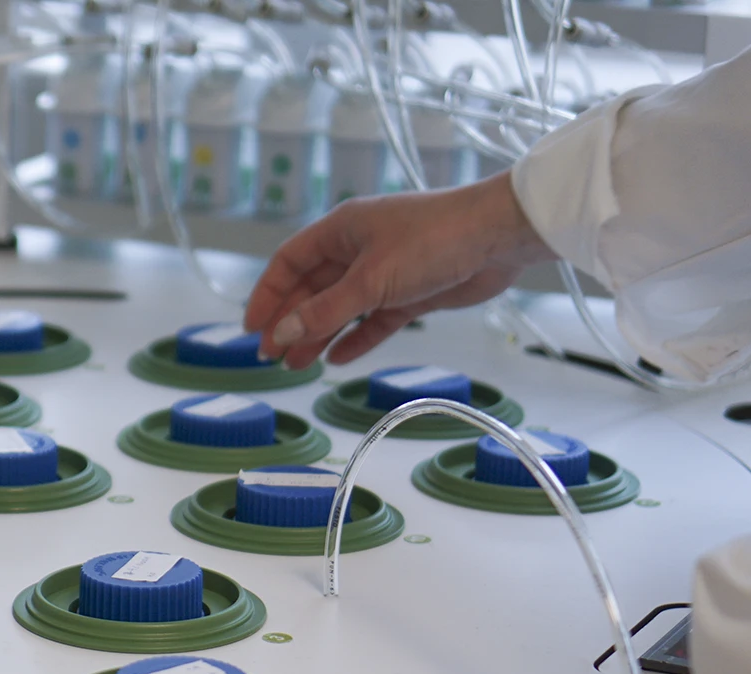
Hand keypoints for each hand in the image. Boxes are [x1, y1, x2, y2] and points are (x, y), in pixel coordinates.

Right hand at [245, 173, 556, 368]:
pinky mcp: (411, 292)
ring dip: (317, 335)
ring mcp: (385, 271)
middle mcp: (358, 248)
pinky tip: (337, 358)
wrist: (499, 236)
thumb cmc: (434, 241)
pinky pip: (373, 320)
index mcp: (341, 230)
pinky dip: (356, 337)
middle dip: (289, 322)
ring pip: (340, 308)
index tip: (251, 329)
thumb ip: (324, 311)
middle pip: (311, 289)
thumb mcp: (370, 280)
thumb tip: (283, 334)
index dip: (266, 295)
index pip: (288, 263)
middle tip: (270, 357)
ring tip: (297, 365)